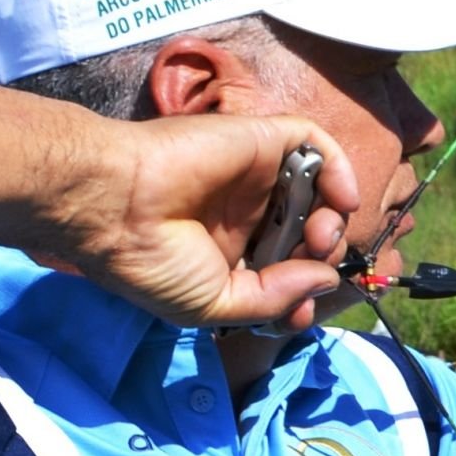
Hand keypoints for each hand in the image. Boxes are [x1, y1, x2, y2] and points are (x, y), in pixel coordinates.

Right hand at [27, 113, 359, 329]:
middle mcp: (245, 214)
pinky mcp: (258, 141)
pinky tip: (340, 199)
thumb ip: (274, 298)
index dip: (302, 293)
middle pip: (306, 233)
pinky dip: (339, 169)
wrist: (115, 207)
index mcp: (229, 253)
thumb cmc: (154, 262)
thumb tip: (324, 282)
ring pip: (315, 192)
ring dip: (331, 219)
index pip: (285, 271)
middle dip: (320, 257)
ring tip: (318, 236)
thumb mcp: (215, 304)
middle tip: (313, 264)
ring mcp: (254, 177)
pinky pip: (312, 144)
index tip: (299, 314)